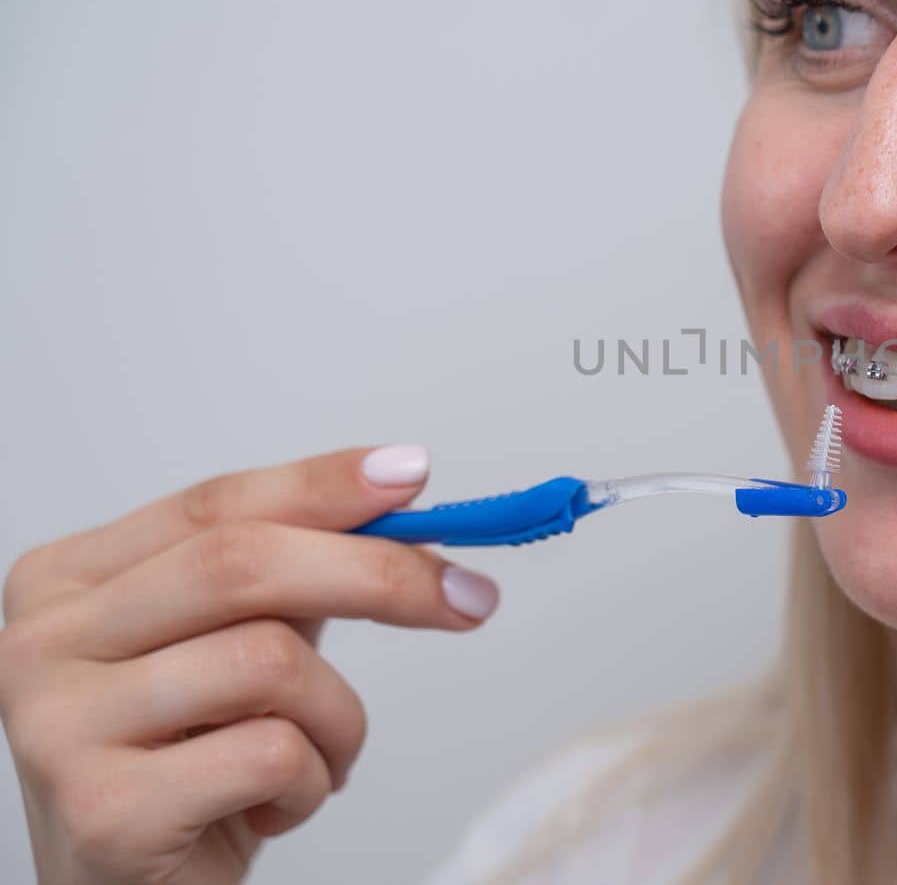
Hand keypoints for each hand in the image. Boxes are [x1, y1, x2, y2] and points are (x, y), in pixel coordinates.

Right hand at [0, 445, 499, 884]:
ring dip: (339, 715)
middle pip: (240, 565)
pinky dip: (311, 780)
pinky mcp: (102, 807)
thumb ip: (297, 570)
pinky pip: (269, 753)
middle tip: (466, 596)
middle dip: (377, 574)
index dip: (323, 484)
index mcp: (71, 579)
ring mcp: (58, 724)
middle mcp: (43, 640)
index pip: (216, 505)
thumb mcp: (238, 643)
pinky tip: (276, 804)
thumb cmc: (190, 763)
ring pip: (268, 662)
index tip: (412, 475)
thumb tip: (401, 498)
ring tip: (323, 756)